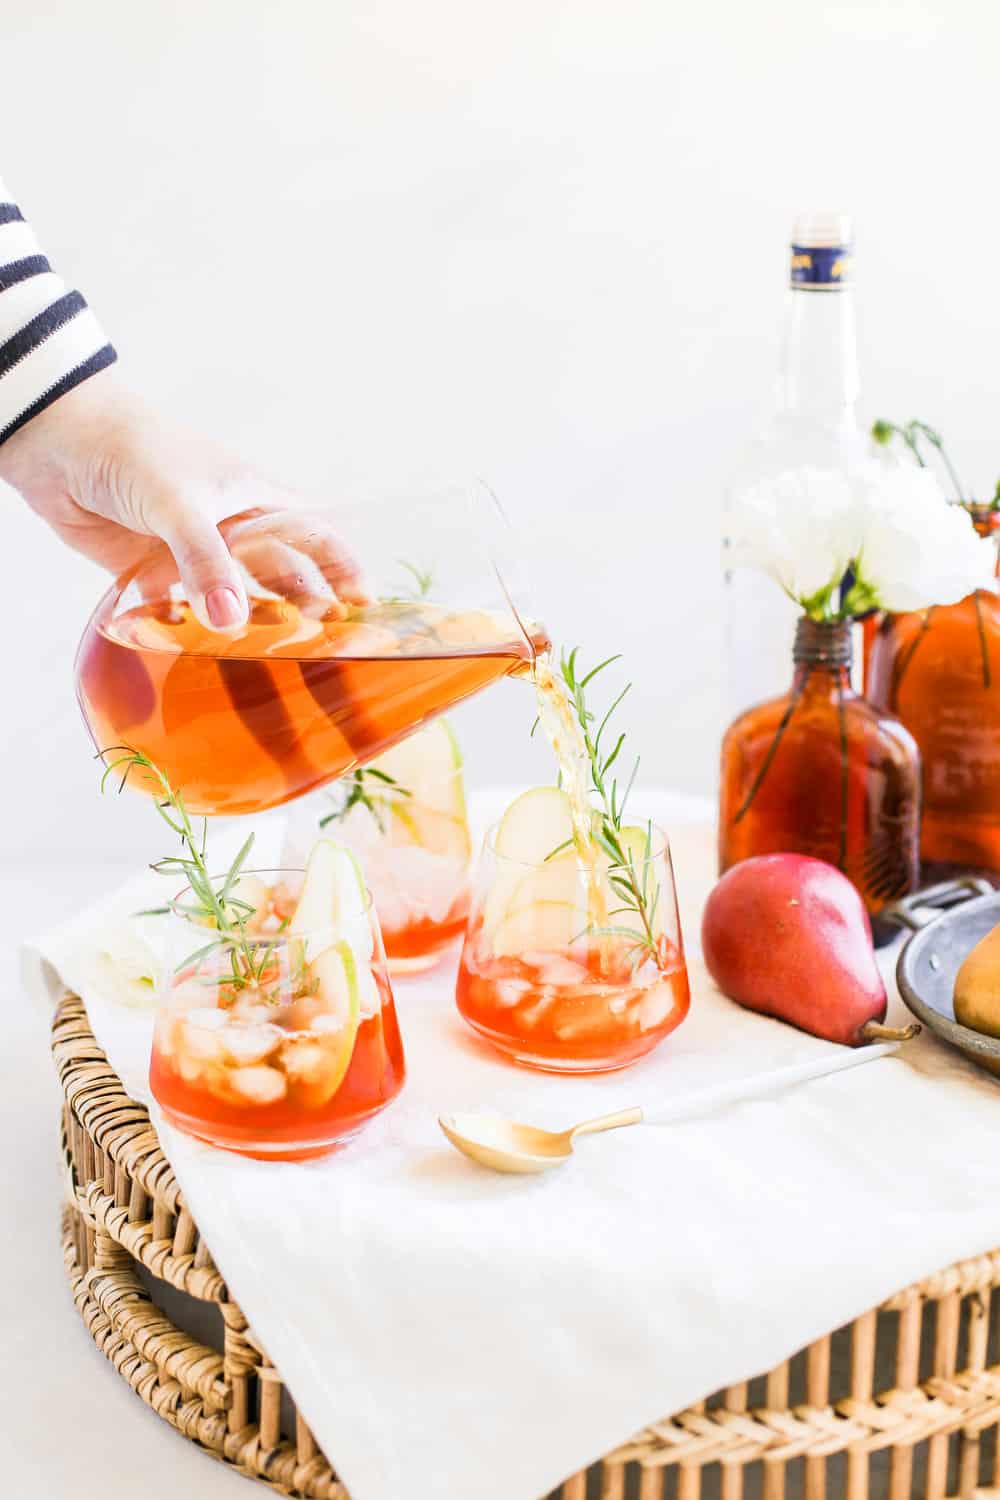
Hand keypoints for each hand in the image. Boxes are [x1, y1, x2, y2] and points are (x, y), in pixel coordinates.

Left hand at [0, 369, 364, 627]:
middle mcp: (231, 526)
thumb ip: (207, 563)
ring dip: (248, 627)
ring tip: (270, 660)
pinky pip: (179, 612)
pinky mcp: (151, 571)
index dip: (343, 569)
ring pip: (233, 598)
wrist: (58, 440)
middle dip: (302, 609)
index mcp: (255, 497)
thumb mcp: (182, 503)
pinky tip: (201, 657)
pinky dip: (188, 632)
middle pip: (281, 575)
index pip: (316, 535)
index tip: (364, 607)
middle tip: (322, 647)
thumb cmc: (135, 449)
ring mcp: (193, 550)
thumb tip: (232, 621)